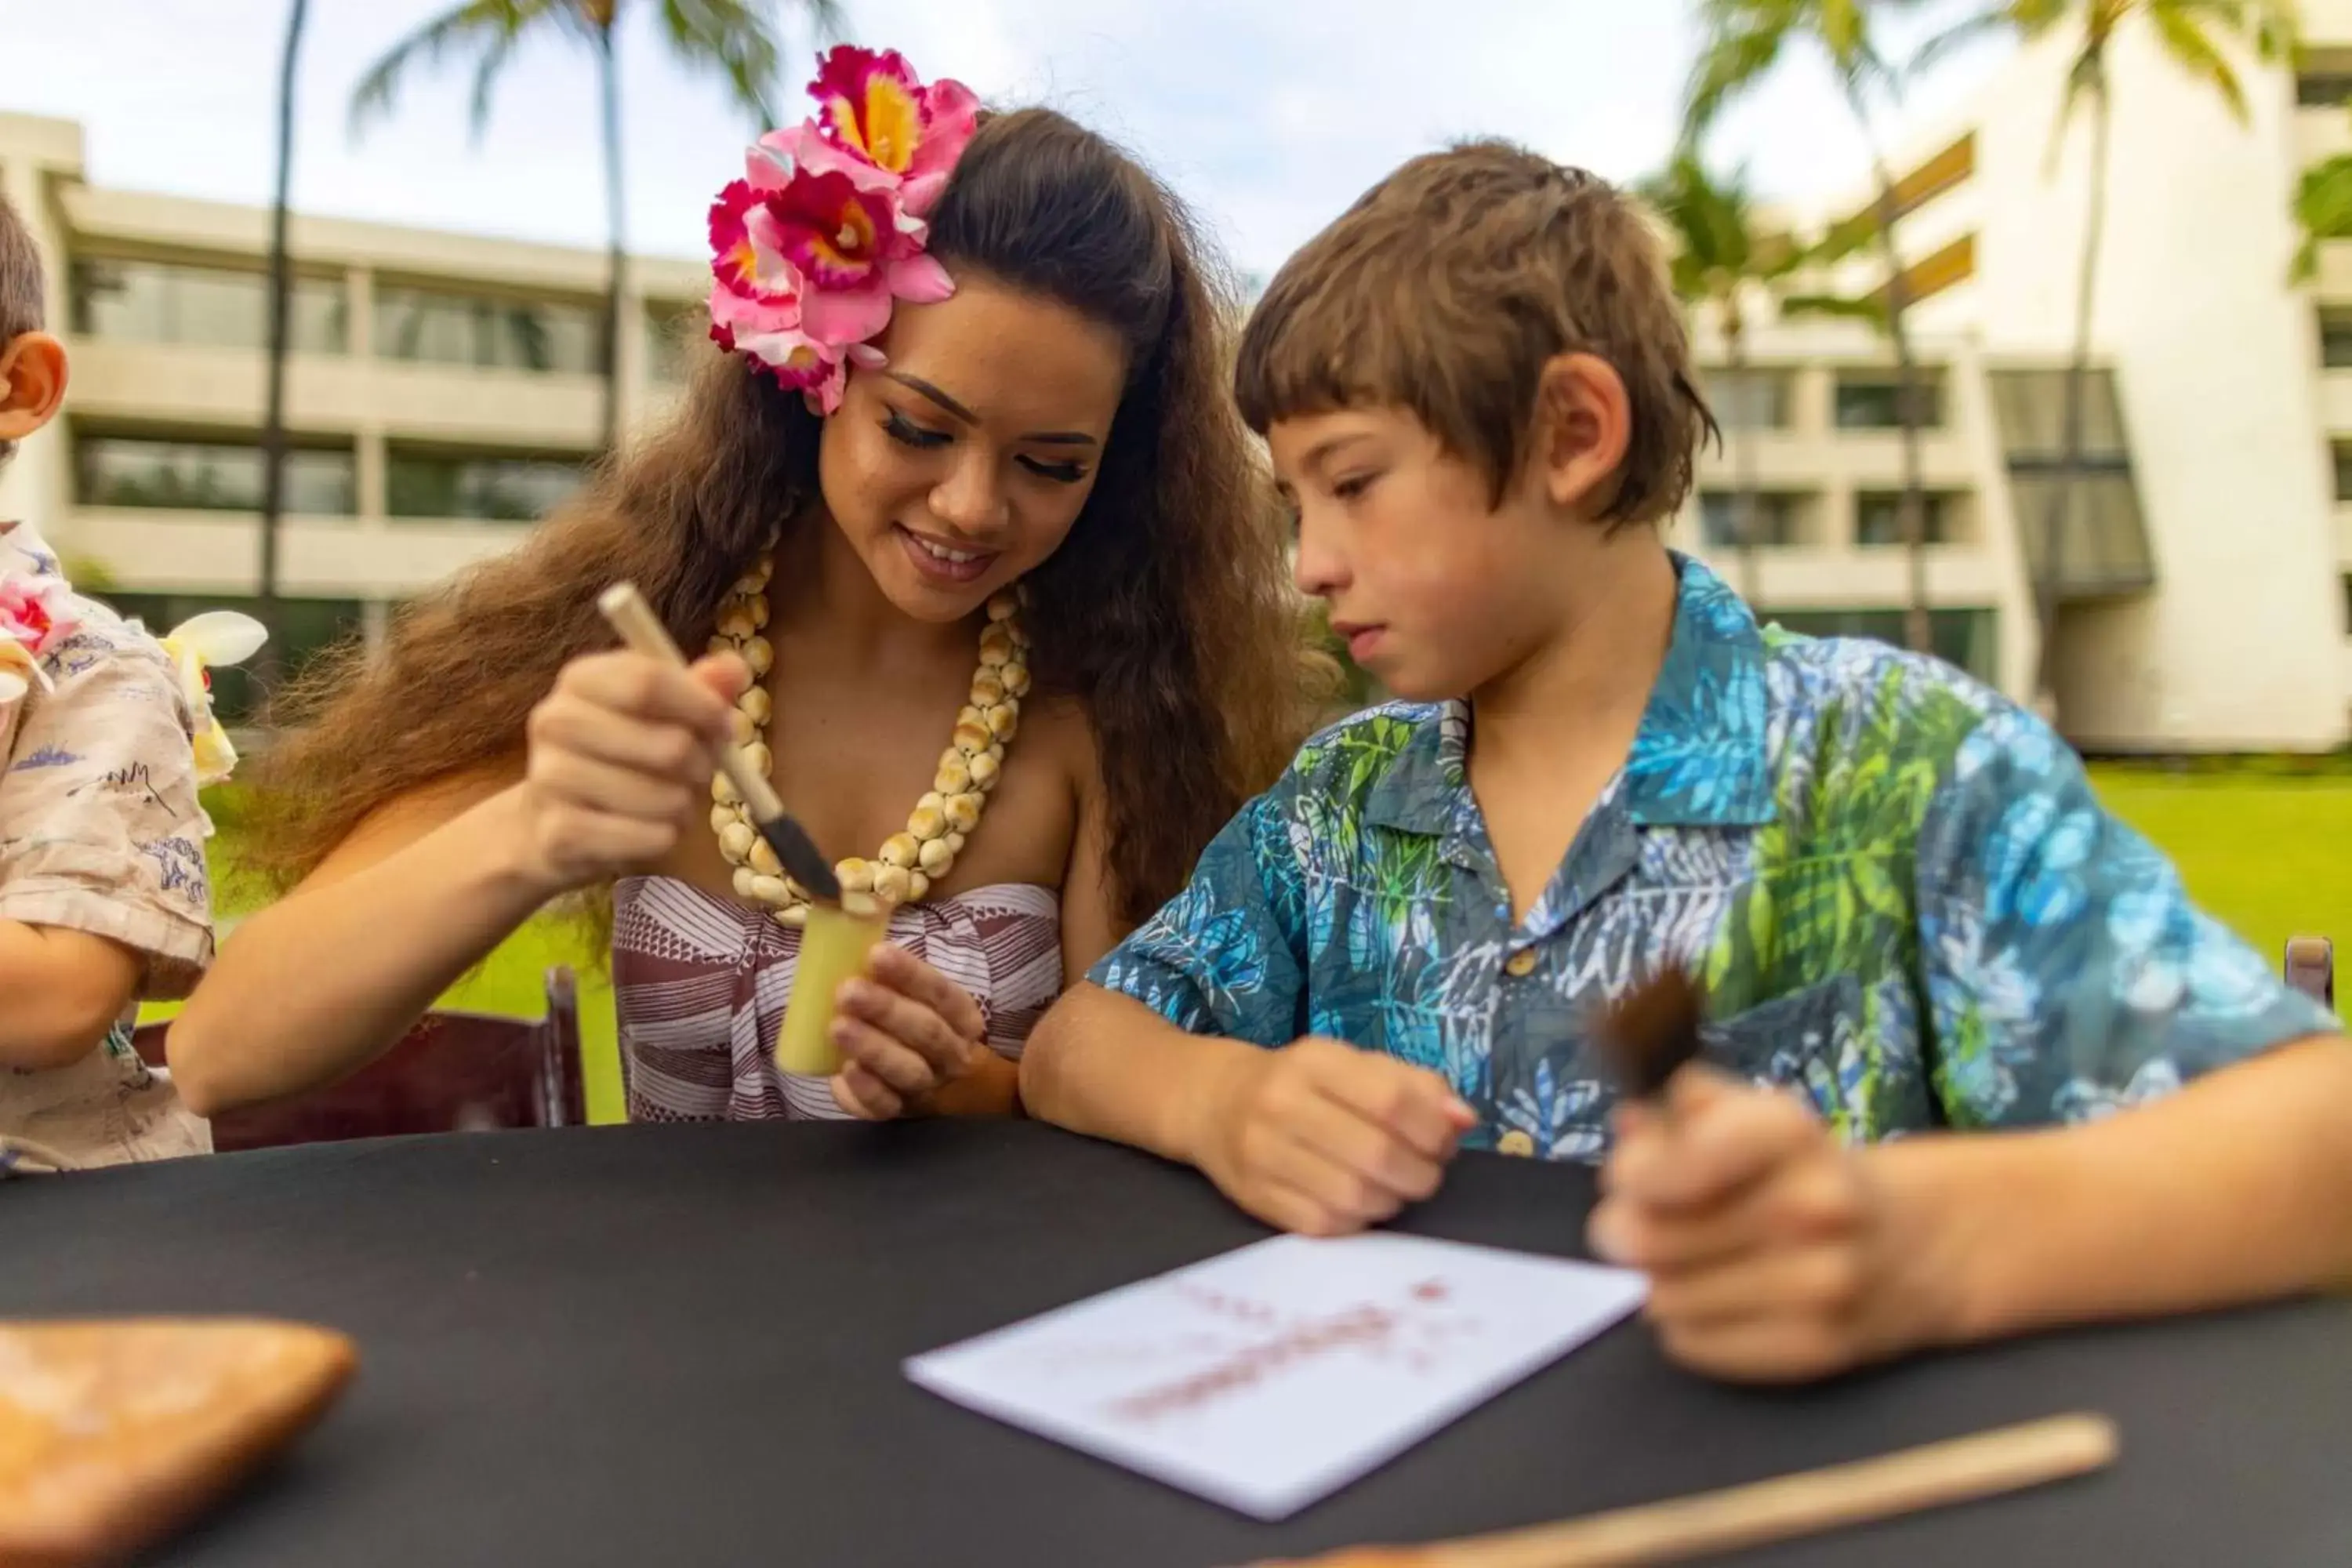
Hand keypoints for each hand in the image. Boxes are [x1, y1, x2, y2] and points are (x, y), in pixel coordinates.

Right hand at [514, 648, 748, 893]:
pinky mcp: (559, 834)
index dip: (702, 707)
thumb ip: (699, 687)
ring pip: (663, 798)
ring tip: (670, 802)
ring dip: (684, 805)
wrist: (552, 825)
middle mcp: (555, 721)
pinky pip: (649, 837)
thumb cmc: (620, 758)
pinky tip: (650, 831)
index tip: (725, 726)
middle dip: (702, 765)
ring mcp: (549, 778)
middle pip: (669, 746)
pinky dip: (665, 837)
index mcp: (581, 679)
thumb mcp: (658, 712)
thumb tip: (734, 669)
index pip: (650, 681)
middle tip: (702, 772)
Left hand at [827, 943, 990, 1119]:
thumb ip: (893, 977)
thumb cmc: (916, 1026)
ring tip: (838, 1027)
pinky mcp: (899, 1112)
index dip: (911, 974)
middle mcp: (953, 1054)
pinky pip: (884, 1106)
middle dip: (886, 1009)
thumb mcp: (918, 999)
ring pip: (908, 1070)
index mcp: (963, 1018)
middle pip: (927, 1032)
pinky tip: (844, 1071)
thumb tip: (849, 941)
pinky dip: (865, 1090)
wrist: (938, 1085)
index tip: (876, 954)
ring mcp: (927, 1087)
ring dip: (873, 1048)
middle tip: (848, 990)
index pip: (942, 993)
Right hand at [1189, 1037, 1477, 1236]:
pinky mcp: (1256, 1198)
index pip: (1391, 1100)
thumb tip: (1464, 1120)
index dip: (1433, 1131)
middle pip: (1377, 1155)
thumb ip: (1416, 1087)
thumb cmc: (1302, 1084)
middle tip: (1425, 1174)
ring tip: (1393, 1189)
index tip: (1443, 1143)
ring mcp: (1263, 1154)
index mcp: (1314, 1061)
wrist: (1213, 1103)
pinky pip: (1326, 1225)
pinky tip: (1360, 1204)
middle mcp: (1282, 1104)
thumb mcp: (1355, 1066)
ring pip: (1353, 1197)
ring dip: (1391, 1201)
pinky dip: (1357, 1222)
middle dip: (1420, 1174)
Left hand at [1587, 1068, 1960, 1383]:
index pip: (1676, 1162)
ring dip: (1657, 1281)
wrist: (1922, 1244)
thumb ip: (1687, 1109)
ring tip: (1687, 1262)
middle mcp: (1811, 1207)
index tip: (1628, 1179)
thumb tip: (1630, 1123)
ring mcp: (1818, 1285)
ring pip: (1663, 1297)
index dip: (1633, 1174)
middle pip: (1648, 1239)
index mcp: (1791, 1134)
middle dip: (1624, 1229)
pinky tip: (1717, 1300)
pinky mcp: (1813, 1349)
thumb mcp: (1760, 1116)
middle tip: (1631, 1223)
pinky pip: (1691, 1345)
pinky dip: (1685, 1325)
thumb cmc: (1809, 1171)